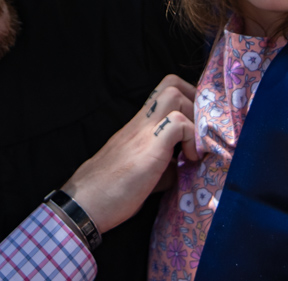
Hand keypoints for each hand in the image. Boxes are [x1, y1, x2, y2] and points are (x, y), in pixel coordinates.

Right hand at [60, 74, 197, 233]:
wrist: (85, 204)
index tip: (199, 126)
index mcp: (139, 126)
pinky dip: (191, 137)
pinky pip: (178, 123)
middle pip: (171, 83)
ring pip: (174, 94)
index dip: (189, 100)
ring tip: (195, 145)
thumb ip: (164, 165)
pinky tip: (189, 159)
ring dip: (194, 116)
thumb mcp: (143, 173)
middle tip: (202, 131)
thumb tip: (181, 167)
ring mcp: (144, 132)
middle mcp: (141, 122)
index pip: (164, 90)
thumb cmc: (110, 192)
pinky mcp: (150, 148)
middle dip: (196, 101)